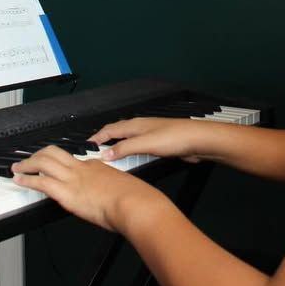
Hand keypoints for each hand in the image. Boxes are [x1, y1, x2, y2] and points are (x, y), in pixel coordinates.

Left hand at [10, 145, 164, 231]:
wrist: (134, 204)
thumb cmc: (135, 199)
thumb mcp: (124, 188)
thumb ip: (114, 189)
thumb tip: (113, 197)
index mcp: (97, 166)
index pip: (72, 160)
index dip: (60, 163)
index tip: (53, 168)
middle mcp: (82, 168)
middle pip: (54, 153)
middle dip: (38, 155)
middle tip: (28, 159)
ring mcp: (73, 179)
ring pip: (44, 162)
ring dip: (27, 165)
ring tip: (17, 168)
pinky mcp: (67, 193)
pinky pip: (42, 182)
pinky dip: (27, 180)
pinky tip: (20, 181)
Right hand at [89, 117, 213, 163]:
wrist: (198, 141)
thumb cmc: (174, 137)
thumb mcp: (145, 144)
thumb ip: (124, 148)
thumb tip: (104, 153)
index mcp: (135, 125)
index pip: (110, 129)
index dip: (97, 136)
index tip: (86, 144)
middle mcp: (141, 127)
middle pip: (118, 132)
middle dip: (105, 140)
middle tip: (94, 150)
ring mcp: (150, 135)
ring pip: (128, 140)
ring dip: (117, 147)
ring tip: (108, 156)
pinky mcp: (158, 144)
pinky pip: (138, 147)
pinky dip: (129, 153)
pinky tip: (130, 160)